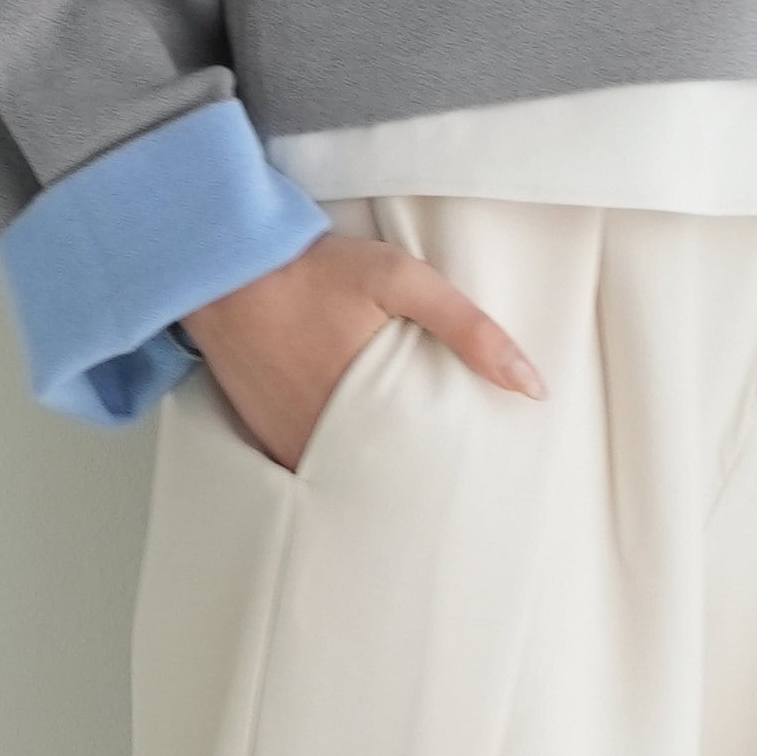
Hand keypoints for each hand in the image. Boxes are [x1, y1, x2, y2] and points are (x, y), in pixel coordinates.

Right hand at [184, 227, 543, 473]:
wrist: (225, 265)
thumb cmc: (314, 269)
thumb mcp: (400, 279)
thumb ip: (468, 329)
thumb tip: (531, 385)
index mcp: (360, 411)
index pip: (418, 472)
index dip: (446, 484)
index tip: (474, 485)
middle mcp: (316, 439)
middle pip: (379, 484)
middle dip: (412, 488)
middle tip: (448, 491)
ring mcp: (284, 441)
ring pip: (340, 481)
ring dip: (370, 479)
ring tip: (408, 482)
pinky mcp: (260, 433)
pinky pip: (305, 465)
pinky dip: (331, 464)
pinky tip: (354, 455)